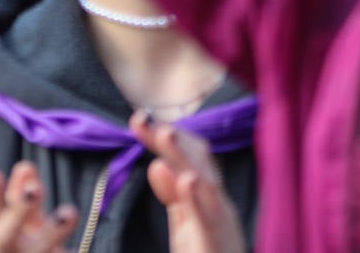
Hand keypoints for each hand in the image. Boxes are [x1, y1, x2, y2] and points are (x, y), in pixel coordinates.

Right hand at [0, 162, 78, 252]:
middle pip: (4, 236)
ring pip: (40, 248)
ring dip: (53, 231)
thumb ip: (22, 194)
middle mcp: (11, 250)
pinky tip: (79, 246)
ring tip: (69, 212)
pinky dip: (70, 252)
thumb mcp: (25, 217)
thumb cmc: (31, 240)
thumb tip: (25, 166)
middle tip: (33, 188)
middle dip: (18, 211)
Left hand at [131, 112, 246, 252]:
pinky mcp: (215, 243)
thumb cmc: (209, 252)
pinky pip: (207, 219)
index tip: (139, 120)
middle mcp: (218, 203)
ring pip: (205, 183)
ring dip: (184, 157)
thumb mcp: (186, 223)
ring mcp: (220, 222)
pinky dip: (195, 198)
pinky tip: (186, 179)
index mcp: (209, 196)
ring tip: (165, 134)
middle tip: (143, 119)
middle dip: (172, 139)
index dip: (164, 137)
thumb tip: (158, 163)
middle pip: (197, 163)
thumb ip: (174, 195)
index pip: (188, 158)